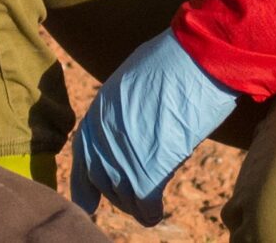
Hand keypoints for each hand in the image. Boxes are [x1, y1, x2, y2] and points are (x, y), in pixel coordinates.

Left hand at [69, 29, 238, 227]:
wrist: (193, 62)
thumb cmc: (174, 63)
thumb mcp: (133, 81)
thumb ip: (123, 109)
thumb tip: (132, 124)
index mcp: (98, 113)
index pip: (82, 158)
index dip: (86, 183)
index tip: (88, 202)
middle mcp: (101, 138)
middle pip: (101, 182)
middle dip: (118, 192)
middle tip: (137, 193)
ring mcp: (119, 157)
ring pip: (121, 198)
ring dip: (135, 202)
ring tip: (150, 199)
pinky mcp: (144, 175)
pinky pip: (143, 207)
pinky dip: (150, 212)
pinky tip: (156, 211)